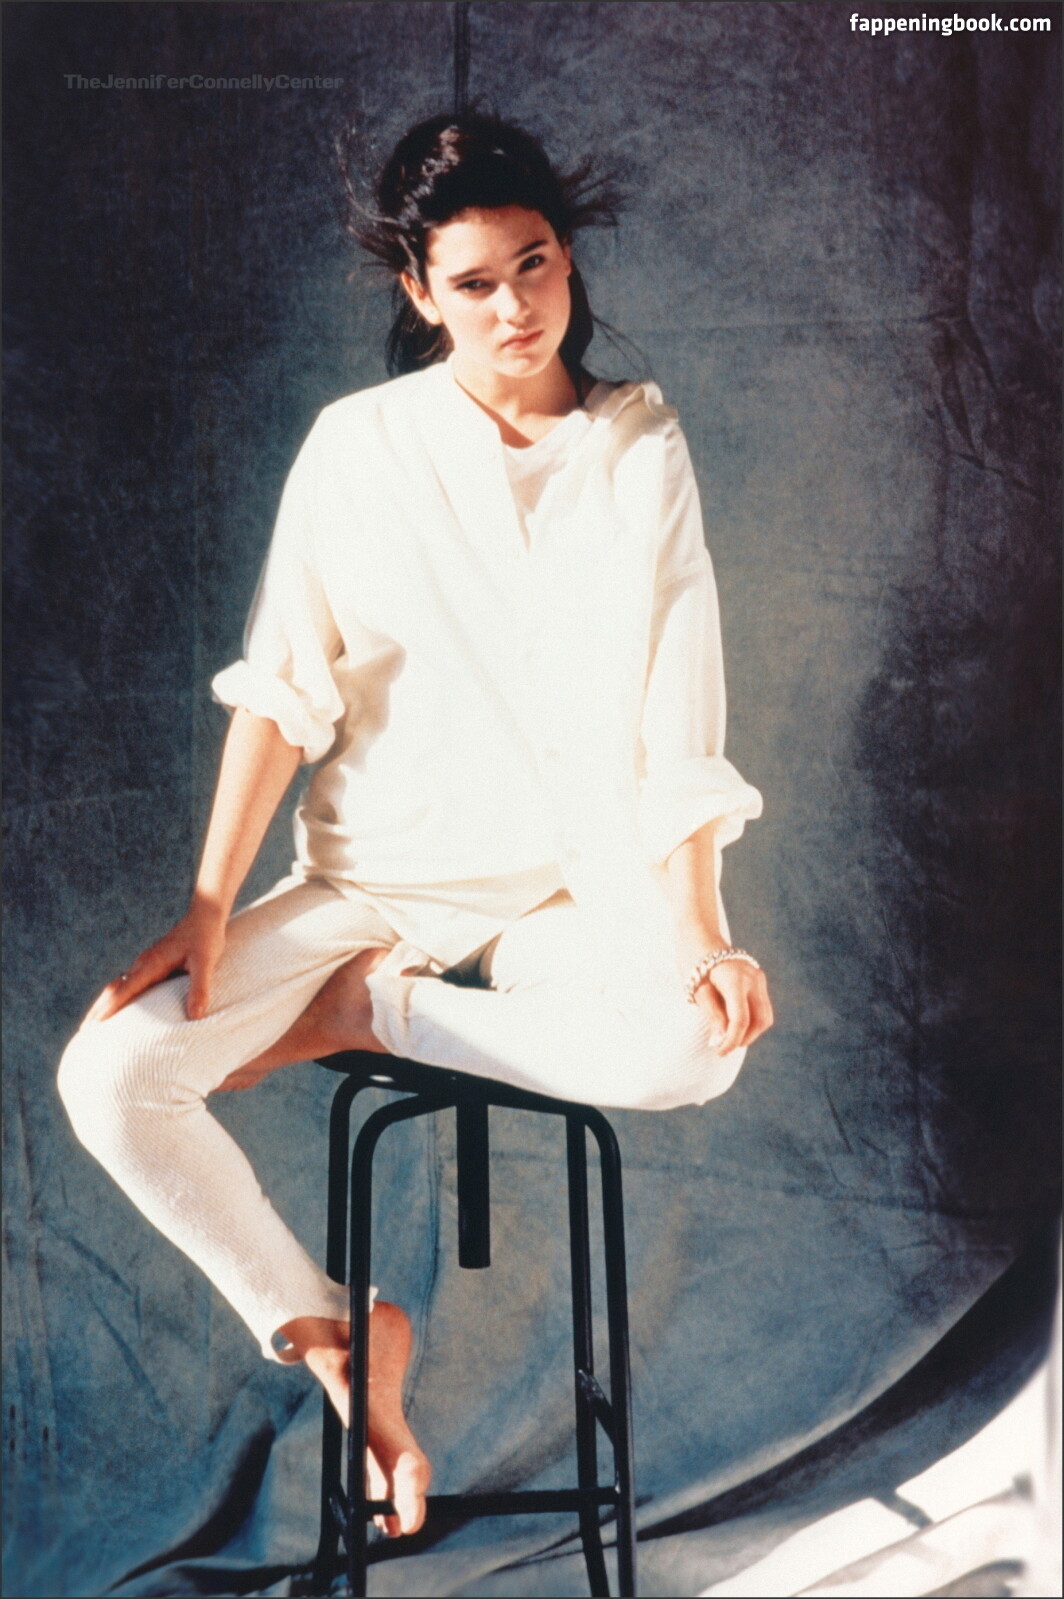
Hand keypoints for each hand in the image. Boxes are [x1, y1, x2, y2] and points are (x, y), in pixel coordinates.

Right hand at [82, 897, 227, 1025]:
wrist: (205, 914)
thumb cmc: (206, 937)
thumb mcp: (206, 962)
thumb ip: (200, 988)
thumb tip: (196, 1016)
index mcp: (152, 963)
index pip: (125, 989)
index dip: (109, 1008)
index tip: (94, 1024)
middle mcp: (143, 962)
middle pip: (114, 989)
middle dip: (99, 1009)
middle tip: (84, 1032)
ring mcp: (145, 961)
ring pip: (119, 984)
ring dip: (105, 1002)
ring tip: (94, 1023)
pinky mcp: (151, 961)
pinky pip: (129, 981)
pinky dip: (118, 994)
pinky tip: (118, 1005)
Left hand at [691, 957, 773, 1054]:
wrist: (700, 935)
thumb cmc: (693, 962)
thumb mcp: (698, 990)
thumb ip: (712, 1015)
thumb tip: (720, 1041)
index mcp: (736, 980)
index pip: (740, 1020)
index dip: (731, 1041)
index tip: (719, 1052)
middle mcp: (753, 978)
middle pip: (760, 1020)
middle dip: (744, 1038)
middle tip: (724, 1046)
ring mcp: (759, 978)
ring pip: (765, 1015)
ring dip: (750, 1031)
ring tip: (729, 1036)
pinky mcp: (759, 980)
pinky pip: (761, 1006)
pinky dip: (751, 1019)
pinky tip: (733, 1023)